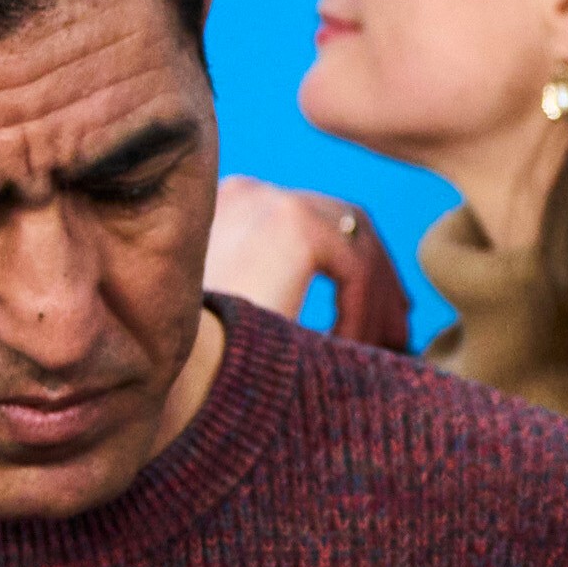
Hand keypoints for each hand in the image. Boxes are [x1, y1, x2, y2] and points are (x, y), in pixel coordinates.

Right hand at [204, 175, 411, 348]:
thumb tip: (361, 305)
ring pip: (357, 244)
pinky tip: (353, 349)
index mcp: (228, 204)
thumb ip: (282, 287)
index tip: (378, 319)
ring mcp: (267, 199)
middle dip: (376, 278)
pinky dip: (363, 311)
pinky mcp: (292, 224)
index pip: (314, 219)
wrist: (170, 375)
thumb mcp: (242, 309)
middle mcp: (245, 191)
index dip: (354, 268)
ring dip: (377, 300)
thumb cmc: (198, 362)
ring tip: (387, 349)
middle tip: (397, 331)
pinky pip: (355, 269)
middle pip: (344, 221)